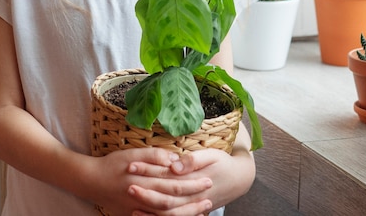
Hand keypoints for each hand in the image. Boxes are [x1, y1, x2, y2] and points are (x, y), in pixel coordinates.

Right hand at [86, 148, 213, 215]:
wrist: (90, 181)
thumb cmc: (113, 164)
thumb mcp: (133, 154)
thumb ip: (155, 156)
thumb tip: (175, 159)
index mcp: (145, 180)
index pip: (174, 184)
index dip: (192, 182)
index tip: (207, 179)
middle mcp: (143, 197)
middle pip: (173, 202)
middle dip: (193, 199)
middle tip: (209, 195)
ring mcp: (137, 210)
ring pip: (166, 215)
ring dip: (186, 213)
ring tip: (202, 209)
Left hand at [128, 147, 254, 213]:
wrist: (239, 179)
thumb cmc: (224, 163)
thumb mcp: (211, 155)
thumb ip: (192, 160)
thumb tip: (174, 164)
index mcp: (194, 180)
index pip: (166, 177)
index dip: (148, 171)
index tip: (131, 165)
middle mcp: (191, 196)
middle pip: (163, 196)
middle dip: (144, 189)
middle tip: (126, 181)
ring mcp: (190, 206)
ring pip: (166, 212)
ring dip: (147, 205)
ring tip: (131, 198)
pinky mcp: (190, 210)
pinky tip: (140, 213)